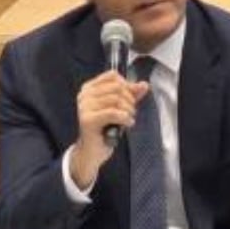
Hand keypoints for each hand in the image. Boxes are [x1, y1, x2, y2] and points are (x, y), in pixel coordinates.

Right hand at [69, 70, 150, 188]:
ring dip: (129, 110)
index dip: (127, 86)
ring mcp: (84, 107)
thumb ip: (131, 95)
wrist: (93, 152)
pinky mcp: (88, 119)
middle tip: (131, 112)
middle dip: (130, 100)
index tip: (131, 99)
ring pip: (116, 100)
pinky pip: (113, 113)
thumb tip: (144, 85)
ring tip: (128, 119)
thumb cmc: (106, 129)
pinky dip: (125, 118)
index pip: (113, 76)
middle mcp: (85, 95)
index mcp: (89, 88)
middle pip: (117, 87)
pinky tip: (127, 124)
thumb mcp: (121, 108)